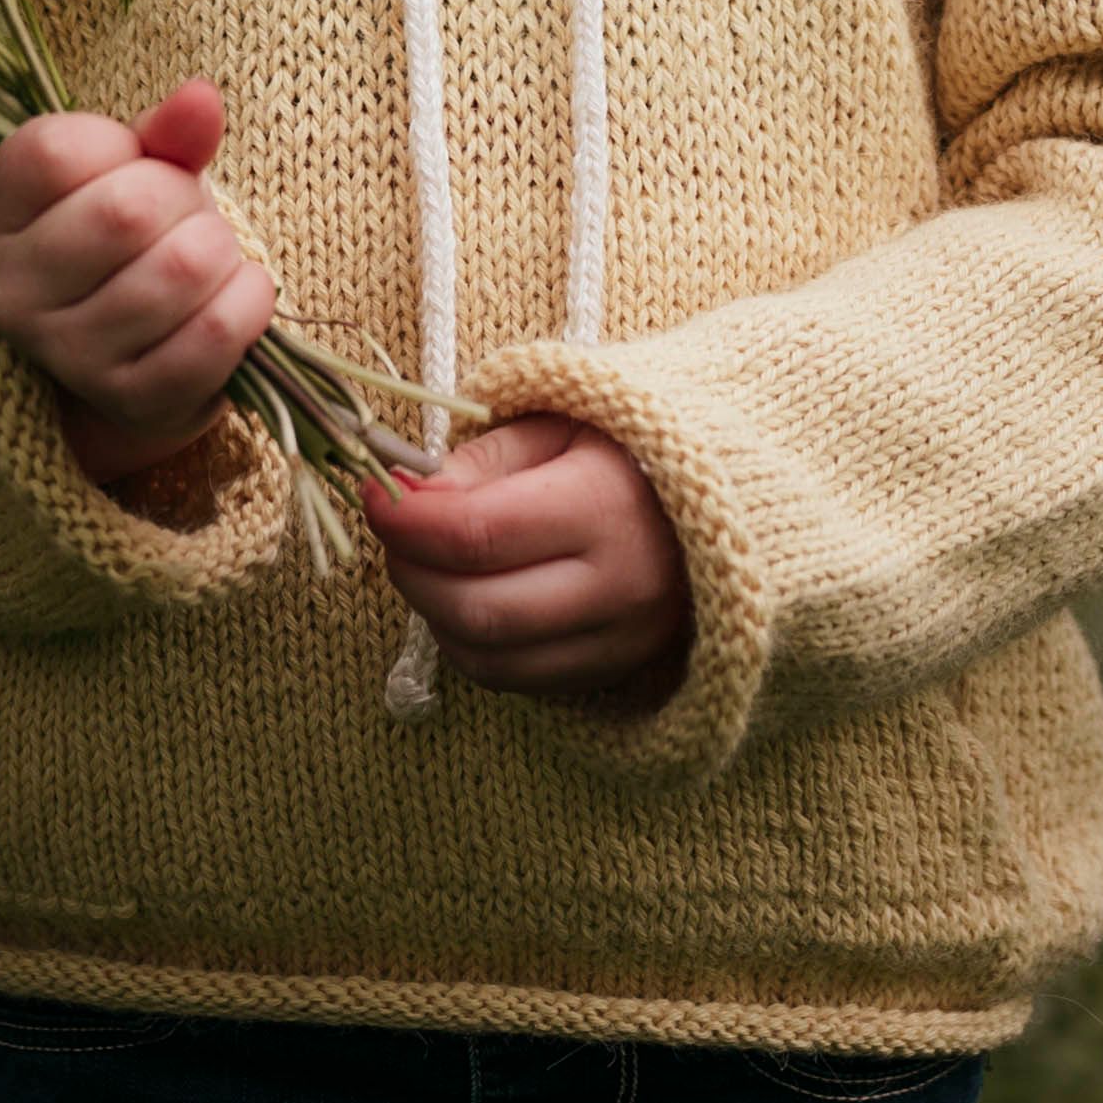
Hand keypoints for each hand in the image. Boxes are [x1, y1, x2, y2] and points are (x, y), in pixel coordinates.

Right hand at [0, 78, 280, 486]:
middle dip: (183, 198)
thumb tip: (201, 98)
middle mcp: (11, 292)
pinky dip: (248, 300)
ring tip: (205, 256)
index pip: (58, 154)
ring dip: (221, 250)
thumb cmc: (123, 240)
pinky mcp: (130, 400)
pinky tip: (234, 293)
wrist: (127, 348)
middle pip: (128, 210)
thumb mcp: (128, 172)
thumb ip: (163, 132)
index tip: (131, 167)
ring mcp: (66, 355)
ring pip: (182, 270)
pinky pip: (216, 334)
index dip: (122, 147)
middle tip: (183, 216)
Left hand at [365, 415, 690, 709]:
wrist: (728, 501)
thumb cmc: (630, 447)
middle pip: (476, 609)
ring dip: (432, 613)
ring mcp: (619, 642)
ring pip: (488, 659)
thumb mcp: (563, 421)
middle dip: (411, 571)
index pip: (478, 534)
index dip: (408, 521)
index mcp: (608, 506)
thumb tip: (408, 495)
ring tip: (425, 560)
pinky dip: (468, 644)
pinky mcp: (611, 672)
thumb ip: (483, 458)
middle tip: (391, 532)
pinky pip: (514, 680)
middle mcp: (619, 588)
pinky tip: (465, 595)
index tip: (373, 493)